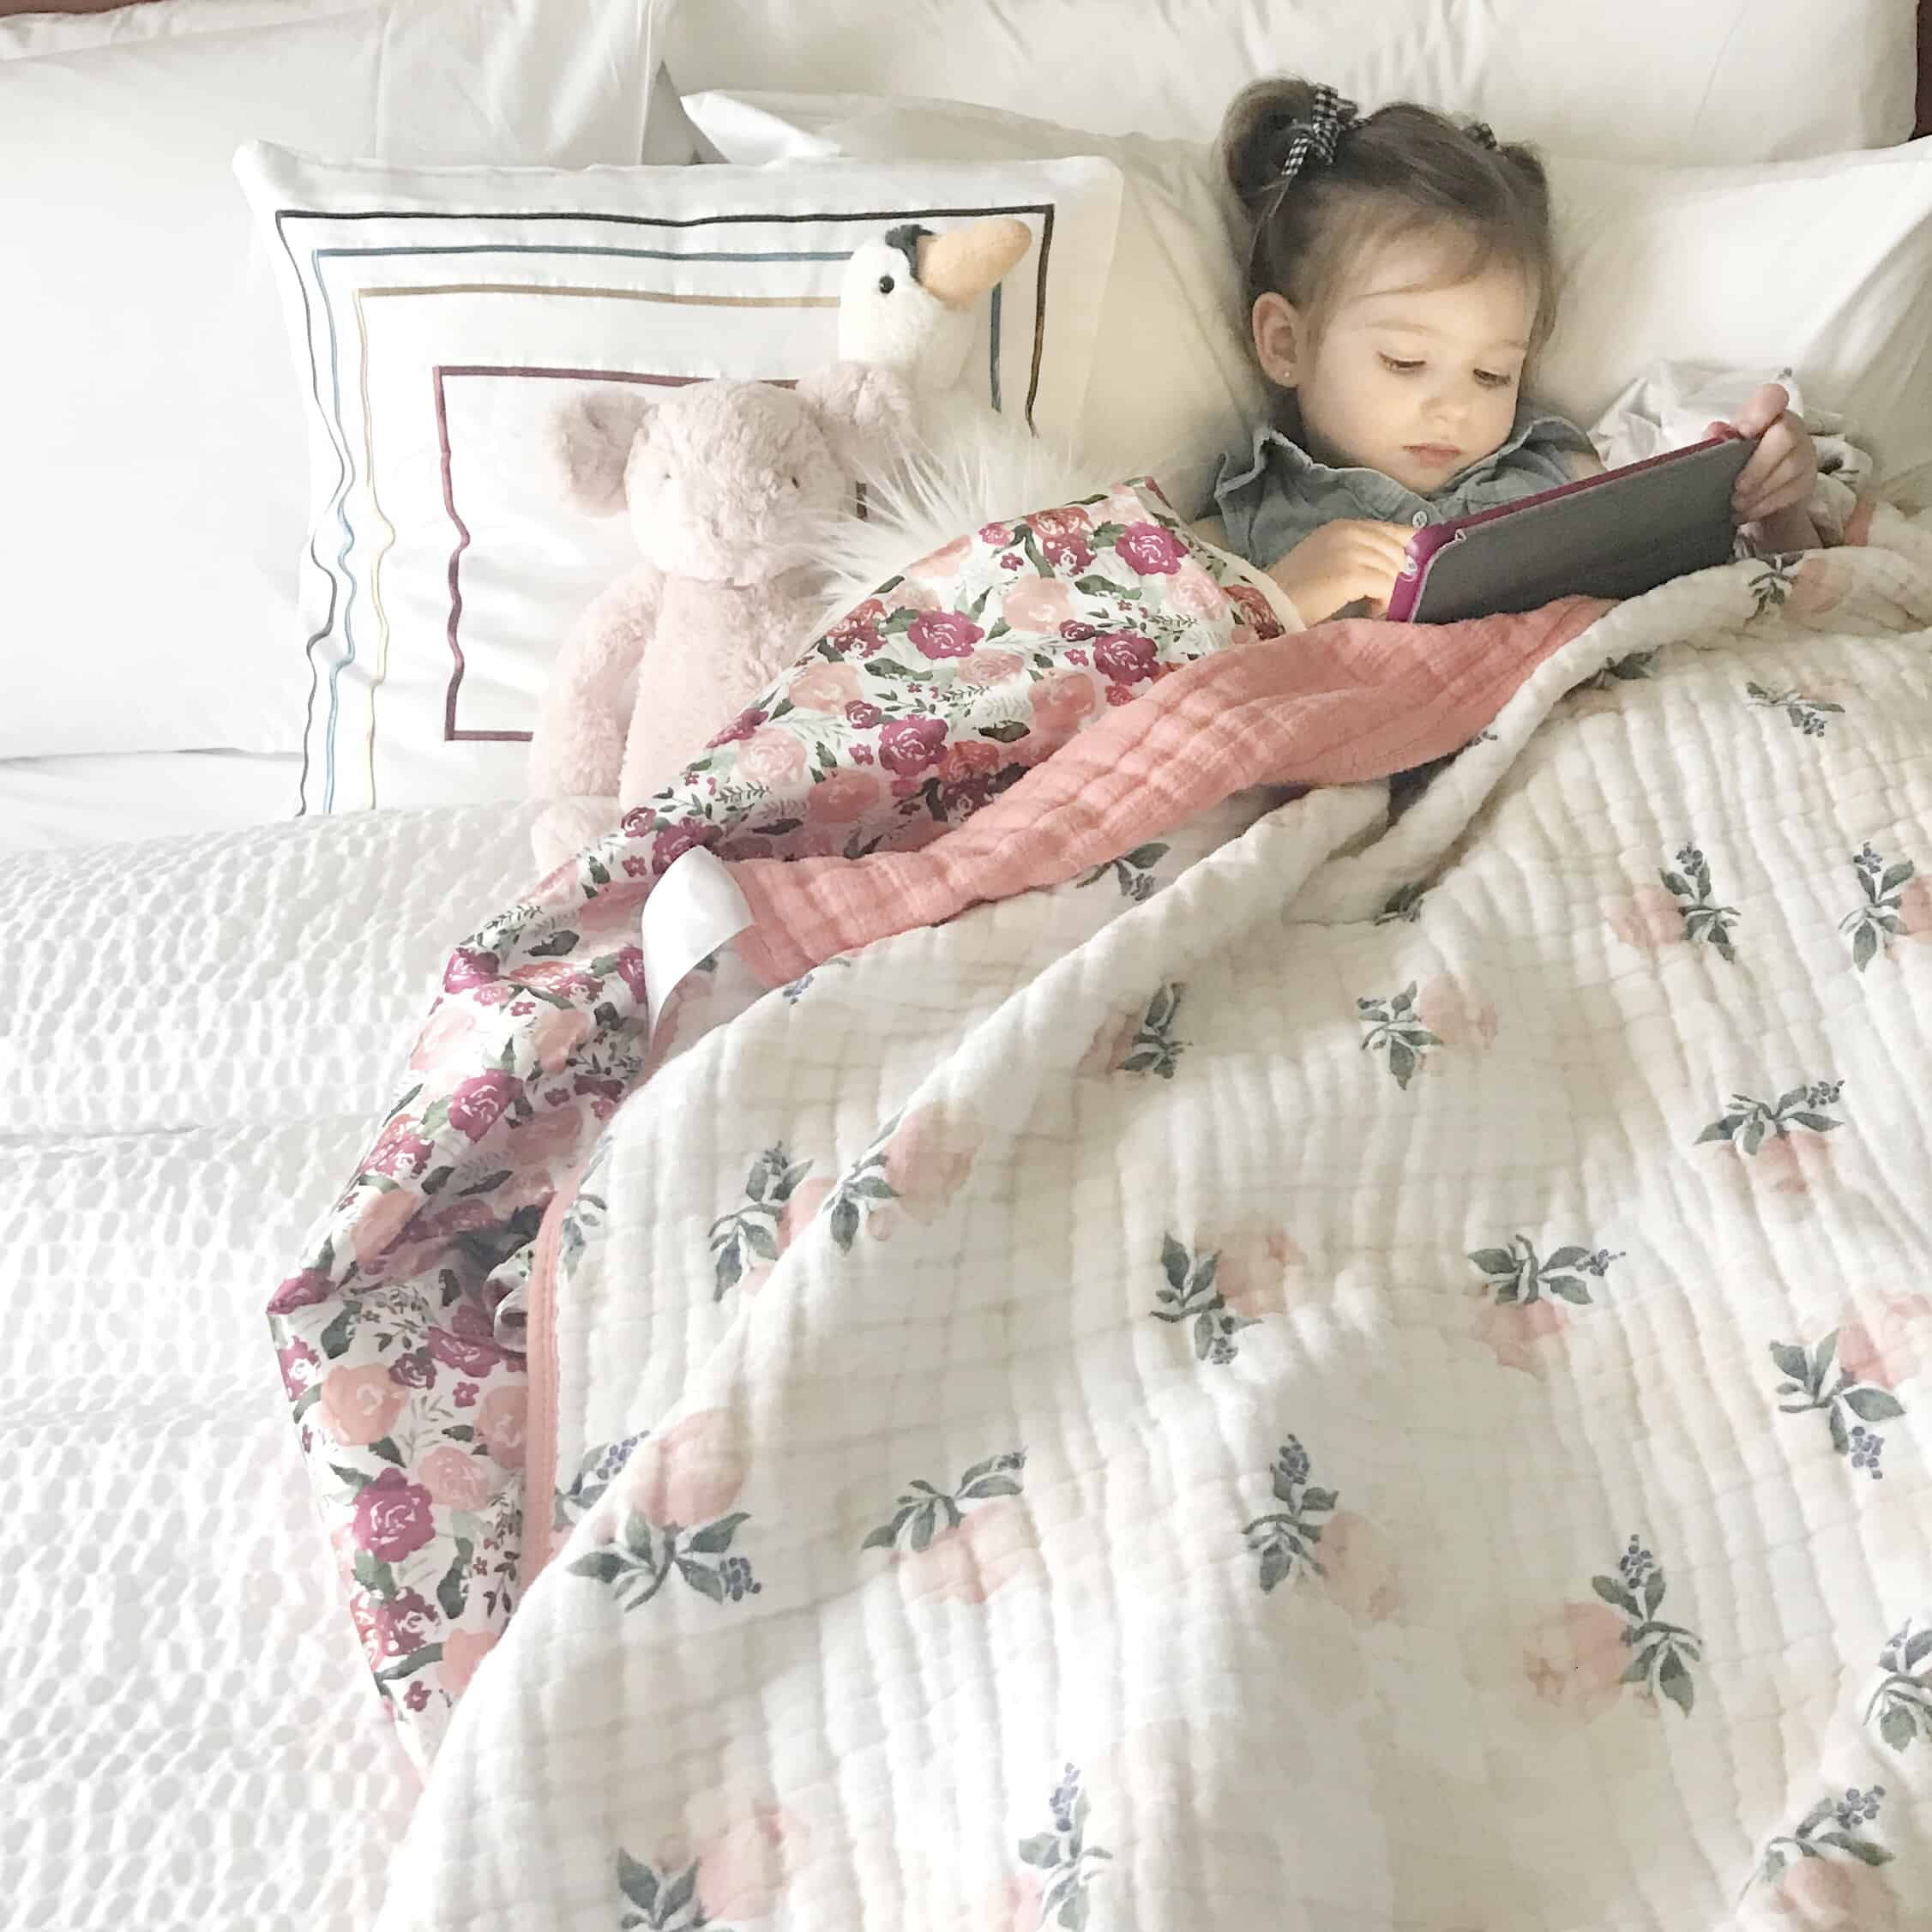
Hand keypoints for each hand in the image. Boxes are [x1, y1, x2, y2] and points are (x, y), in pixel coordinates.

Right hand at [1266, 519, 1412, 624]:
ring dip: (1388, 593)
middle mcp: (1349, 532)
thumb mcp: (1329, 561)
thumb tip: (1401, 568)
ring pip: (1395, 570)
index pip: (1394, 531)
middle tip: (1377, 598)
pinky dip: (1382, 603)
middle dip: (1395, 577)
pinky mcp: (1351, 573)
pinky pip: (1387, 586)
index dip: (1408, 551)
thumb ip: (1360, 556)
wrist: (1268, 607)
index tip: (1408, 574)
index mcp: (1343, 527)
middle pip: (1398, 552)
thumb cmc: (1294, 593)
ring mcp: (1350, 550)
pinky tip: (1368, 612)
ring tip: (1369, 607)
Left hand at [1709, 382, 1816, 524]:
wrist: (1756, 492)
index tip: (1744, 433)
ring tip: (1736, 504)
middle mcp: (1791, 427)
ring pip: (1790, 467)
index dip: (1760, 412)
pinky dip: (1764, 505)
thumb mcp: (1722, 449)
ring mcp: (1804, 453)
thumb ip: (1716, 439)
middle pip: (1785, 436)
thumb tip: (1714, 432)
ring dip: (1759, 490)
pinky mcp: (1808, 480)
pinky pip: (1791, 492)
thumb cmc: (1735, 462)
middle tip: (1736, 488)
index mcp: (1766, 413)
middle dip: (1758, 466)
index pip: (1773, 397)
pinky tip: (1745, 512)